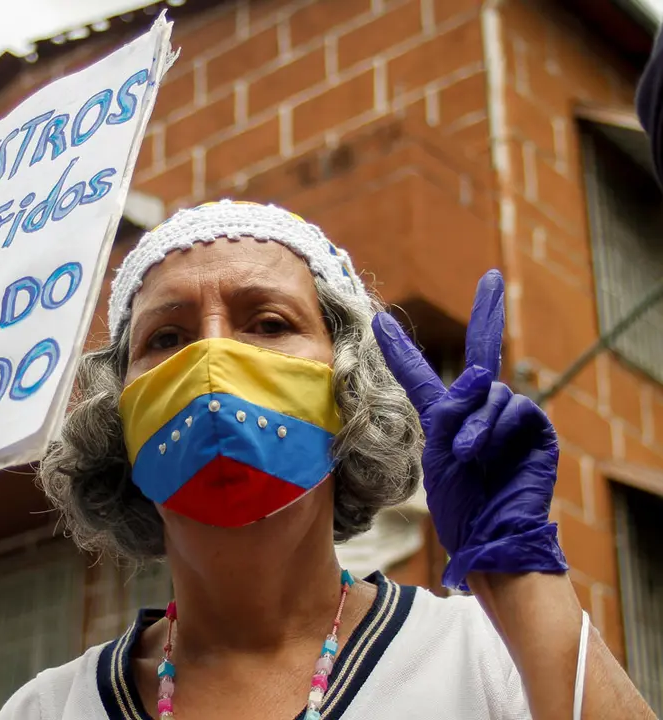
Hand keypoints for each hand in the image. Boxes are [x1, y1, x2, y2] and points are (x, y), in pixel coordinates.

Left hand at [371, 269, 567, 589]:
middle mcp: (477, 410)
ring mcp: (508, 418)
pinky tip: (485, 451)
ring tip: (466, 453)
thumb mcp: (438, 454)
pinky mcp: (535, 429)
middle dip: (488, 311)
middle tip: (492, 279)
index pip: (418, 374)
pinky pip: (514, 408)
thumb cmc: (458, 504)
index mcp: (444, 417)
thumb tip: (477, 373)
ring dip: (473, 421)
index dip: (401, 349)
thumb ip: (449, 412)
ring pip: (488, 391)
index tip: (382, 321)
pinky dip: (495, 427)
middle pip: (482, 350)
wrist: (490, 534)